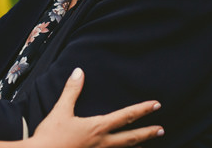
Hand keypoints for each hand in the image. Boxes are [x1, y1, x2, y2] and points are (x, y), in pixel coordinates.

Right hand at [29, 68, 162, 147]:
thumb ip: (72, 91)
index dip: (142, 110)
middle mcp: (102, 143)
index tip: (156, 105)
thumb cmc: (50, 137)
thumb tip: (79, 71)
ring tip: (145, 144)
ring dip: (135, 145)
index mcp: (97, 128)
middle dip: (147, 132)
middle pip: (130, 138)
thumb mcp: (60, 110)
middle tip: (161, 129)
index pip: (125, 117)